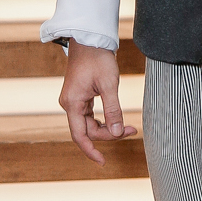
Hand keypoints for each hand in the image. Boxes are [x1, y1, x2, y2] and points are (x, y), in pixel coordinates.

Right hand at [59, 41, 136, 164]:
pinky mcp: (79, 97)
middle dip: (109, 135)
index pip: (80, 136)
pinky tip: (117, 120)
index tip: (103, 162)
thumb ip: (113, 110)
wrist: (89, 39)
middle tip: (132, 130)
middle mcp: (69, 104)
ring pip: (90, 124)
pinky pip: (90, 116)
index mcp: (72, 103)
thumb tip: (118, 133)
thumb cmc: (98, 58)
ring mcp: (74, 101)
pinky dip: (104, 120)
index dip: (91, 151)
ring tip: (129, 127)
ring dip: (108, 128)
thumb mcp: (109, 85)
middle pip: (88, 131)